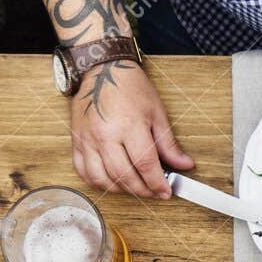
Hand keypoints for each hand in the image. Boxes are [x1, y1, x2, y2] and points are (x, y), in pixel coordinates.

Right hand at [70, 62, 193, 199]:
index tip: (166, 192)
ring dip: (120, 190)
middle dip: (142, 190)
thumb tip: (184, 165)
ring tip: (135, 187)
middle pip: (123, 175)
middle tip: (154, 192)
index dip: (157, 183)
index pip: (144, 164)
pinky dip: (97, 182)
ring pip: (101, 178)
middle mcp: (104, 134)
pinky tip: (111, 181)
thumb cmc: (130, 87)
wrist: (102, 69)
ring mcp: (87, 138)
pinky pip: (82, 171)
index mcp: (128, 125)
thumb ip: (169, 144)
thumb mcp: (157, 113)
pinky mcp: (76, 140)